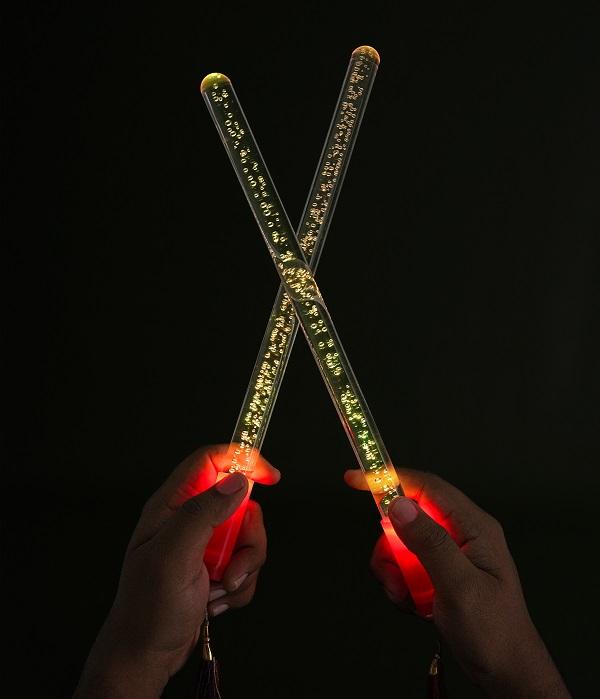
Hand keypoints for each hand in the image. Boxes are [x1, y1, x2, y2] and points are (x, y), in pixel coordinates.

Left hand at [75, 445, 279, 697]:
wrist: (147, 654)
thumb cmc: (148, 608)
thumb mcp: (173, 556)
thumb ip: (203, 512)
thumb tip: (237, 480)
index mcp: (172, 506)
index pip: (210, 461)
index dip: (241, 460)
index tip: (270, 476)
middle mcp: (190, 519)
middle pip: (240, 503)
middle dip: (247, 538)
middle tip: (232, 565)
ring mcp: (205, 543)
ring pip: (248, 537)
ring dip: (244, 567)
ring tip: (219, 589)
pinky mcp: (216, 566)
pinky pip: (247, 563)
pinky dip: (240, 585)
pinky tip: (216, 600)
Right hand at [345, 468, 570, 697]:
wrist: (506, 674)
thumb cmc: (495, 633)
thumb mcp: (459, 586)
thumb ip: (429, 543)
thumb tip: (400, 505)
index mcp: (473, 527)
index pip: (426, 487)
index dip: (390, 479)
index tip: (357, 479)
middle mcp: (461, 534)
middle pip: (407, 517)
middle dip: (390, 545)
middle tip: (393, 575)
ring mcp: (450, 554)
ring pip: (402, 543)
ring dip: (395, 571)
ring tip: (407, 597)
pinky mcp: (439, 572)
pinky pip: (405, 565)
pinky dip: (401, 584)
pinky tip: (414, 604)